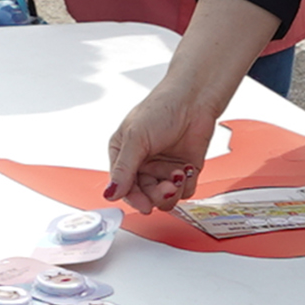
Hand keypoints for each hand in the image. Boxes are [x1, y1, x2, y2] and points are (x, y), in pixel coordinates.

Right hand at [98, 73, 233, 213]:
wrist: (194, 99)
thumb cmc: (161, 108)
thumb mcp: (135, 137)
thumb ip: (124, 168)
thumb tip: (110, 193)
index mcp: (124, 155)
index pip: (123, 187)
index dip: (134, 198)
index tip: (144, 205)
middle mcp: (142, 164)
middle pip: (145, 195)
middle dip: (156, 194)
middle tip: (167, 186)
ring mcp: (163, 169)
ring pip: (165, 198)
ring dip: (172, 190)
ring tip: (177, 173)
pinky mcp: (184, 171)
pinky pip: (184, 191)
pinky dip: (187, 183)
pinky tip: (187, 167)